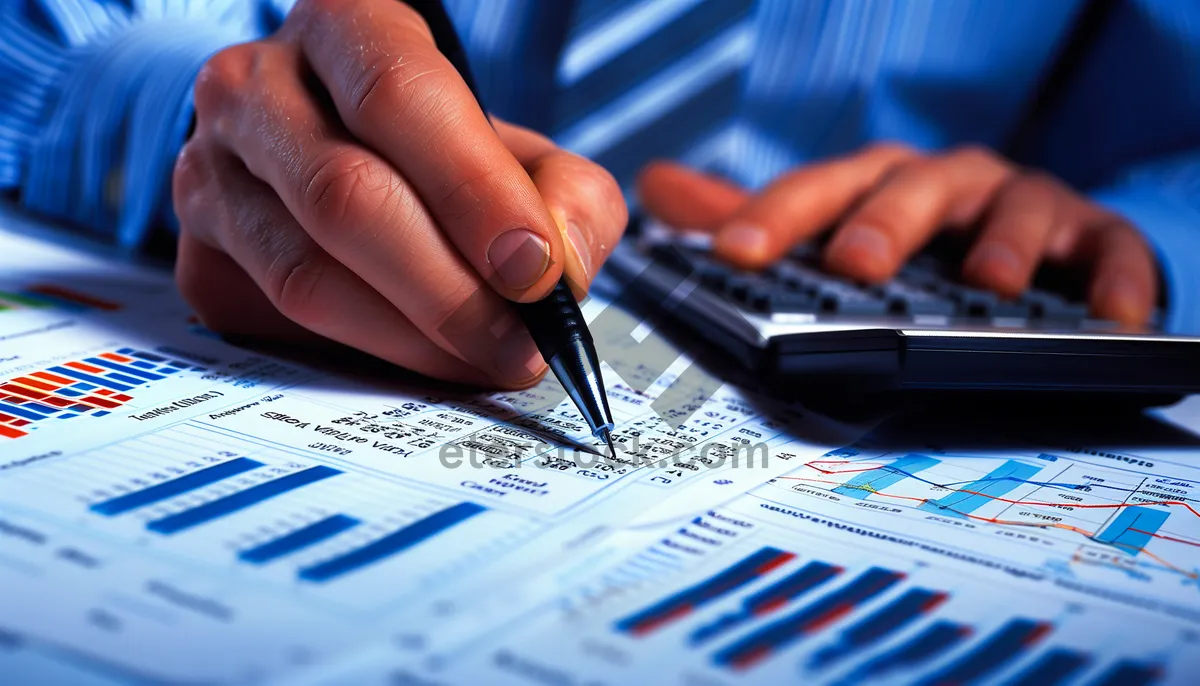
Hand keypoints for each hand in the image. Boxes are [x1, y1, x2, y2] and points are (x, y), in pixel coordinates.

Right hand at [173, 0, 625, 387]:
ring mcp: (209, 174)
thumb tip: (562, 270)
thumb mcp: (517, 148)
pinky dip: (362, 358)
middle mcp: (254, 89)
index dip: (473, 192)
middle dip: (449, 291)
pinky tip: (416, 359)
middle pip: (345, 197)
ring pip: (306, 276)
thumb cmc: (436, 150)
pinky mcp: (199, 260)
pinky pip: (280, 327)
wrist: (335, 152)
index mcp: (343, 28)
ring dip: (411, 339)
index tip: (536, 272)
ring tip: (483, 359)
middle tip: (519, 344)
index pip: (398, 99)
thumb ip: (566, 196)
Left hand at [638, 144, 1157, 325]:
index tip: (734, 251)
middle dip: (884, 223)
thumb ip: (755, 214)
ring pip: (1014, 213)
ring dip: (1001, 245)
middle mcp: (944, 185)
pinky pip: (1112, 252)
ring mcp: (1020, 207)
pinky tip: (1113, 315)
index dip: (775, 214)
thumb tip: (657, 187)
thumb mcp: (833, 222)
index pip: (818, 189)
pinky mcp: (1094, 239)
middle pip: (911, 191)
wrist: (1027, 239)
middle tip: (856, 264)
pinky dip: (1117, 280)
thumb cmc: (917, 234)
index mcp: (876, 185)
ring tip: (988, 285)